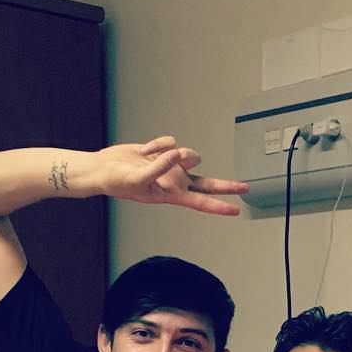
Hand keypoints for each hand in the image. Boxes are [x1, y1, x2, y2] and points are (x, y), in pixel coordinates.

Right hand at [96, 136, 247, 215]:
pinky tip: (144, 151)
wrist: (105, 168)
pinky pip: (169, 142)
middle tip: (245, 188)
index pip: (200, 202)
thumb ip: (159, 167)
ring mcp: (172, 167)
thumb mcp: (137, 178)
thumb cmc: (117, 181)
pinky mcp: (166, 153)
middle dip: (227, 186)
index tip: (235, 210)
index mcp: (171, 194)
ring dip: (176, 152)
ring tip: (153, 156)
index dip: (218, 206)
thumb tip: (177, 154)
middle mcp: (176, 181)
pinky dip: (157, 144)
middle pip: (208, 184)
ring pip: (189, 154)